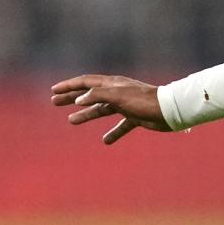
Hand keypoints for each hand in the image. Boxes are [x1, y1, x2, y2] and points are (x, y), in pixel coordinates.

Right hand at [49, 74, 171, 144]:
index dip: (69, 86)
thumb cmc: (144, 101)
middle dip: (72, 98)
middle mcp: (117, 92)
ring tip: (71, 121)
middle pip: (89, 94)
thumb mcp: (118, 96)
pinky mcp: (135, 117)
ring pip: (101, 109)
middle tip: (55, 102)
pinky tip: (106, 141)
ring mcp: (125, 105)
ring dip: (86, 115)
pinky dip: (113, 133)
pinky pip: (121, 126)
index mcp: (112, 84)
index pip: (85, 82)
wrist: (169, 110)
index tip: (54, 90)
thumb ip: (97, 96)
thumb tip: (79, 100)